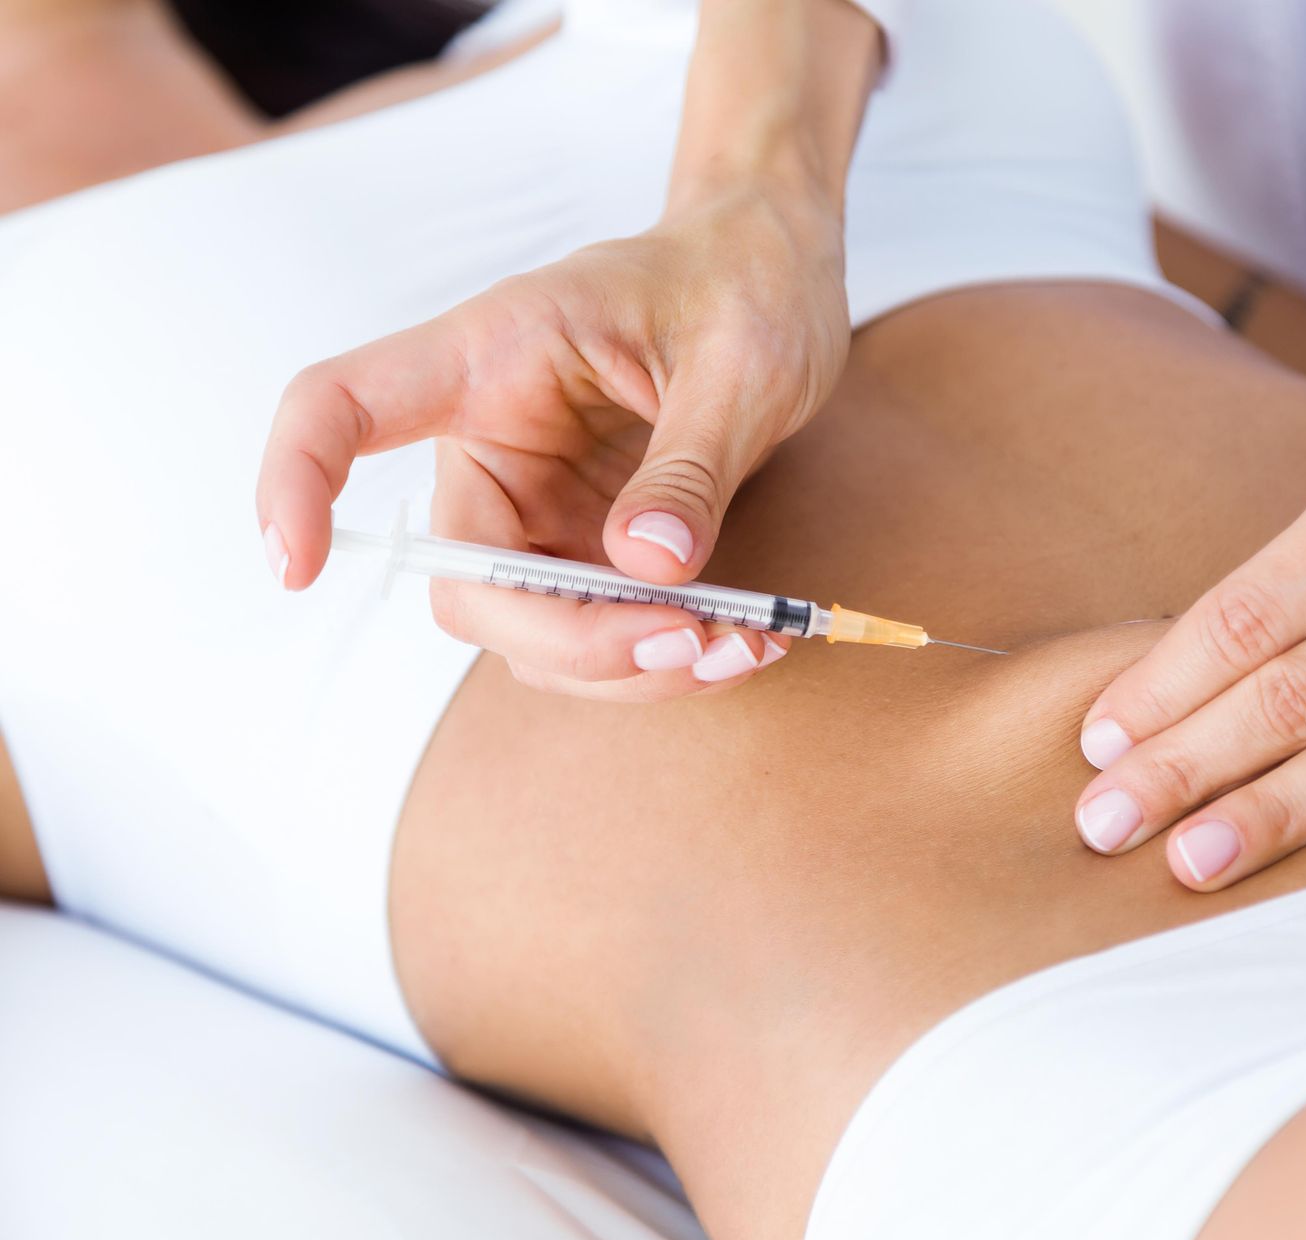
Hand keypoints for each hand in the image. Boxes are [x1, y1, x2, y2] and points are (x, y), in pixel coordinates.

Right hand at [255, 180, 850, 698]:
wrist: (776, 274)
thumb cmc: (741, 282)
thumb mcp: (737, 360)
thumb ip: (690, 465)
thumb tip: (649, 567)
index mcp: (492, 356)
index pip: (340, 406)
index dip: (296, 482)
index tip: (297, 568)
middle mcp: (495, 445)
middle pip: (467, 582)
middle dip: (571, 637)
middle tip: (693, 638)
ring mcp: (539, 510)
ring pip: (536, 635)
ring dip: (634, 666)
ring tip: (750, 645)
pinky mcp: (590, 552)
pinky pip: (601, 635)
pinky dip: (668, 656)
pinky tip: (748, 644)